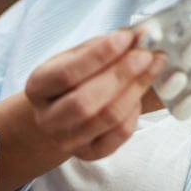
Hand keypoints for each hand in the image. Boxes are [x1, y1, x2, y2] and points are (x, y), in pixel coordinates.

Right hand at [22, 29, 162, 160]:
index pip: (67, 73)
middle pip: (85, 102)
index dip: (100, 55)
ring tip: (152, 67)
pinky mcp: (90, 154)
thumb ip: (102, 46)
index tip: (127, 37)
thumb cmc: (73, 79)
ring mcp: (67, 140)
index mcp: (38, 87)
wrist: (60, 114)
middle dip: (121, 75)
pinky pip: (119, 135)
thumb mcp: (77, 56)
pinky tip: (140, 94)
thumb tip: (138, 36)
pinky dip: (135, 112)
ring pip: (106, 118)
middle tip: (146, 54)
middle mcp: (48, 118)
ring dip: (135, 90)